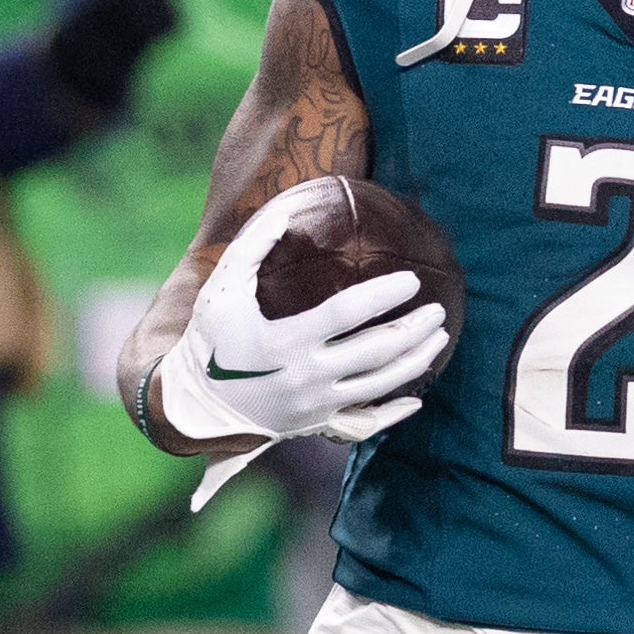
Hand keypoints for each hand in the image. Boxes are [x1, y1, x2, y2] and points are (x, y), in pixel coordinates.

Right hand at [158, 199, 448, 447]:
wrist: (194, 403)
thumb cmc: (211, 338)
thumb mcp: (223, 288)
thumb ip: (253, 245)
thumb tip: (286, 208)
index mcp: (285, 341)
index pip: (348, 313)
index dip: (385, 294)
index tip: (412, 280)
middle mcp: (306, 377)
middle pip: (376, 353)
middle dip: (413, 330)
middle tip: (439, 311)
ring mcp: (314, 406)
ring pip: (379, 387)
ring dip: (415, 362)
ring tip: (439, 339)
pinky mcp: (316, 425)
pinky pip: (365, 425)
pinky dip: (395, 413)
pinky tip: (418, 399)